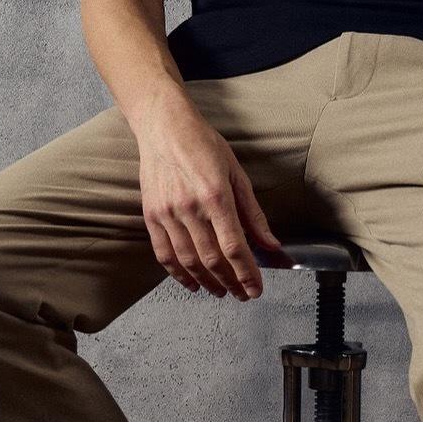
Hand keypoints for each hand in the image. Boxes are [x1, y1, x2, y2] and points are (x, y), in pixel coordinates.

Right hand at [136, 103, 291, 298]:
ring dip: (207, 282)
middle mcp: (190, 208)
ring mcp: (168, 213)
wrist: (164, 127)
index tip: (256, 289)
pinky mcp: (151, 216)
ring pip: (189, 261)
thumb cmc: (203, 145)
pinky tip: (193, 283)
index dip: (247, 273)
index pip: (234, 247)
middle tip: (242, 294)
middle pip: (212, 259)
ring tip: (222, 291)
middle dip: (231, 282)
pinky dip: (179, 274)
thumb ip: (253, 214)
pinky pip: (164, 254)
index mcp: (216, 196)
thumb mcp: (237, 174)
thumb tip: (271, 244)